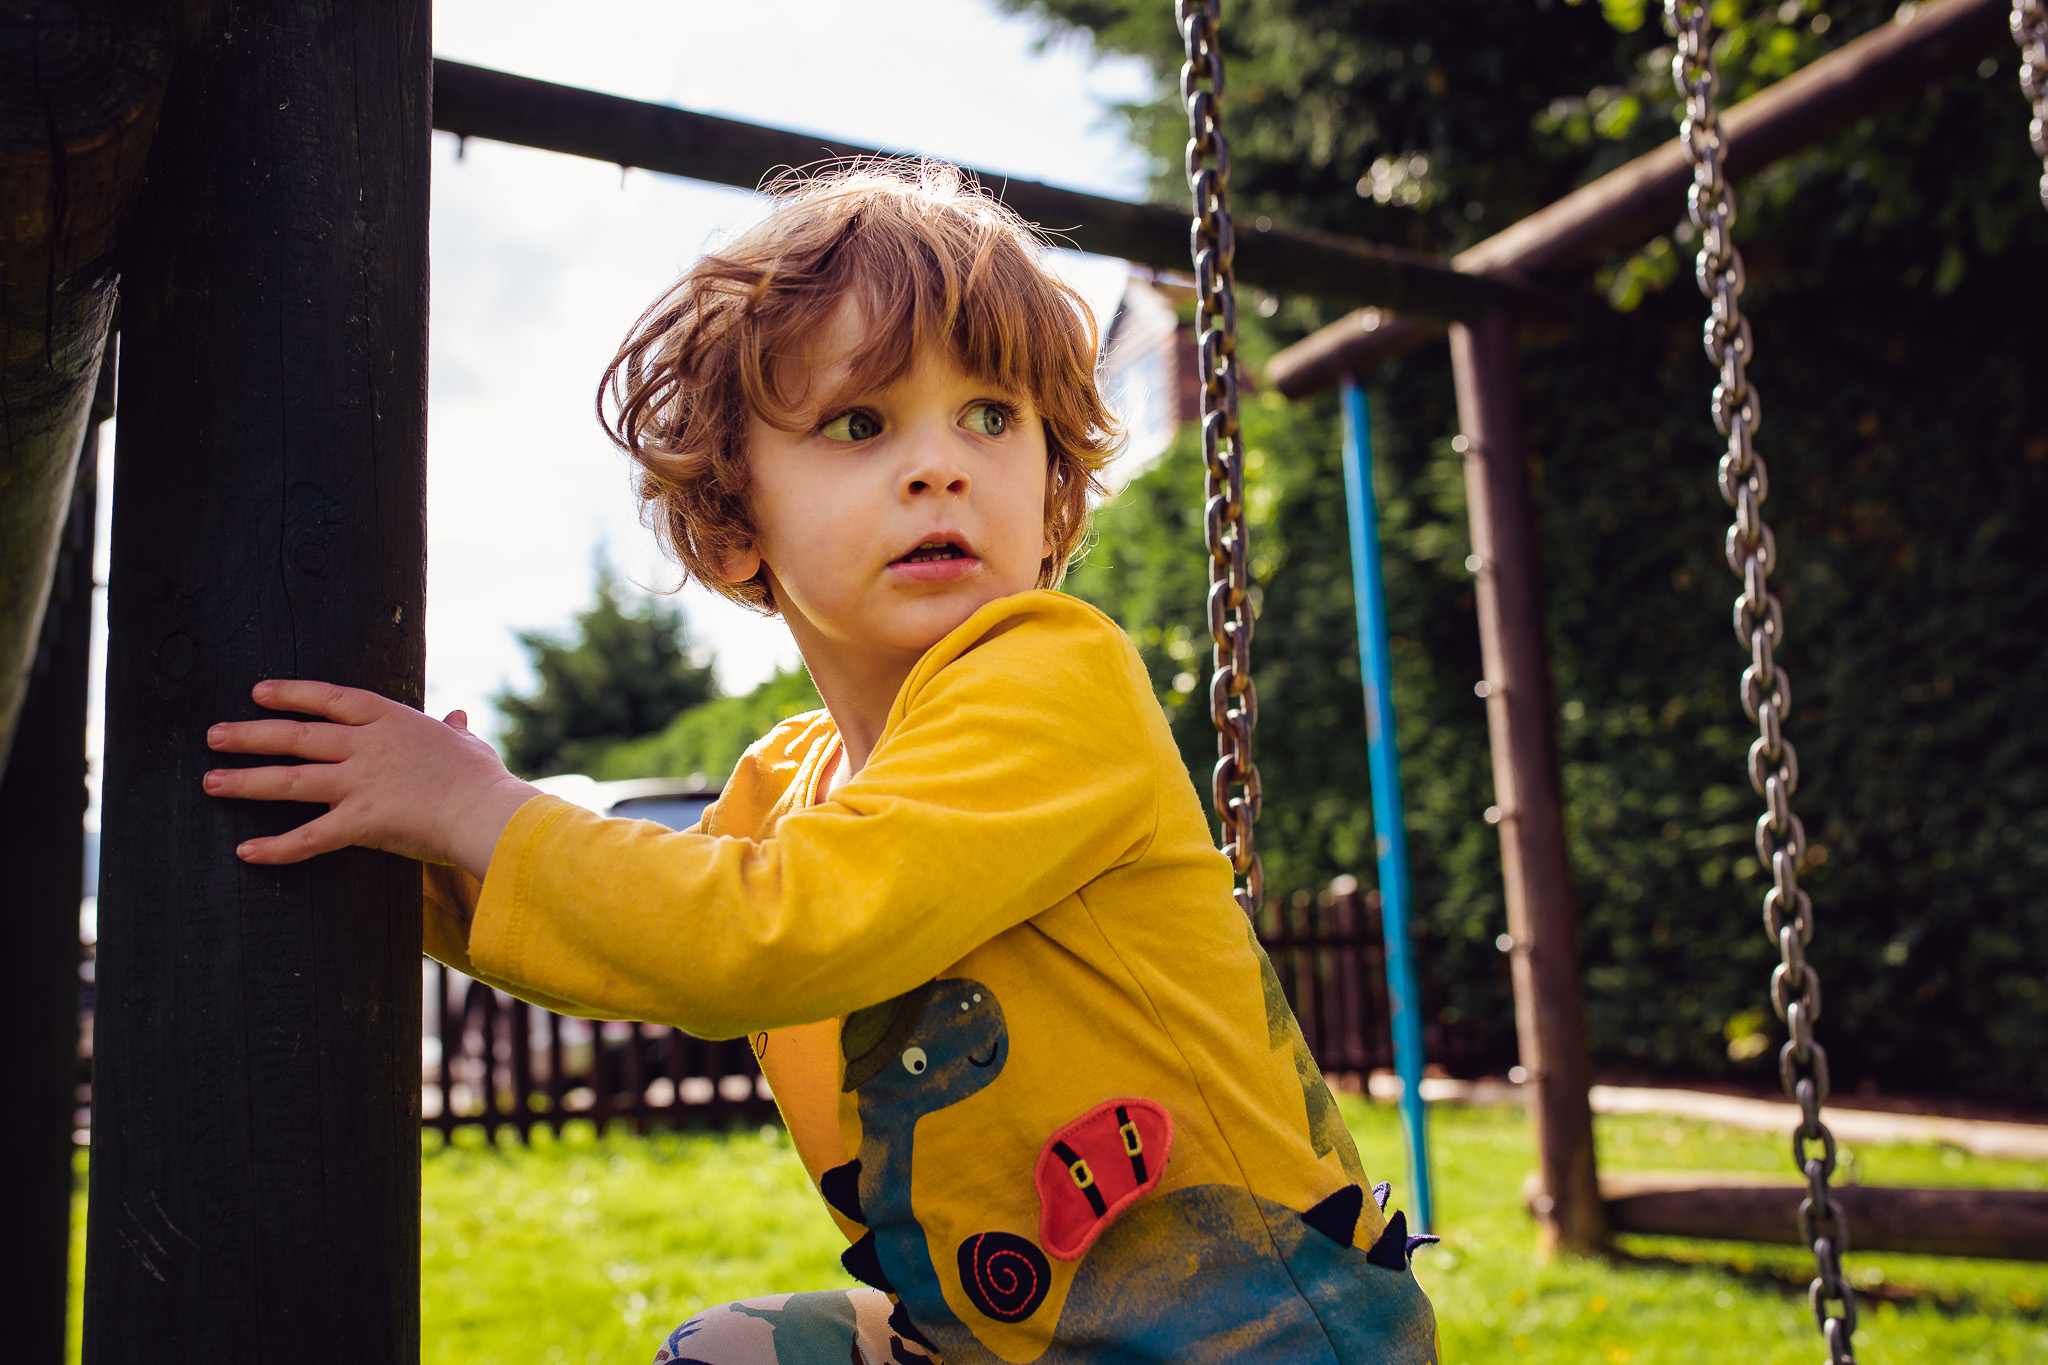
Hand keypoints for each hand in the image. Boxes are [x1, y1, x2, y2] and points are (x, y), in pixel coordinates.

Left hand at [204, 680, 539, 878]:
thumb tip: (458, 715)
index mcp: (392, 721)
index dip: (292, 694)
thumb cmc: (484, 780)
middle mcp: (368, 747)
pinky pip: (310, 836)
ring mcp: (361, 783)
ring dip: (247, 780)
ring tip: (211, 781)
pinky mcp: (361, 822)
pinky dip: (276, 846)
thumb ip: (455, 729)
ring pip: (291, 779)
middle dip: (251, 734)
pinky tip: (246, 851)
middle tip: (213, 735)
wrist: (487, 812)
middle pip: (298, 735)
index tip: (258, 692)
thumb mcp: (469, 745)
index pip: (332, 699)